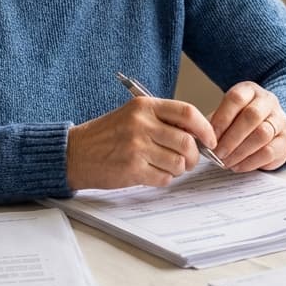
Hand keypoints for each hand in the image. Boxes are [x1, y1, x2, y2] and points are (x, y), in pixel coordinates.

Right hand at [66, 97, 216, 189]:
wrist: (76, 153)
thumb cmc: (107, 135)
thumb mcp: (133, 115)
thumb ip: (162, 120)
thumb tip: (198, 135)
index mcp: (144, 106)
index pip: (187, 112)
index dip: (205, 128)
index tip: (210, 140)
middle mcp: (141, 124)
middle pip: (187, 141)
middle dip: (193, 156)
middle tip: (188, 160)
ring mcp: (136, 147)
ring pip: (178, 162)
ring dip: (177, 169)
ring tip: (165, 166)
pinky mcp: (132, 169)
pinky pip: (164, 178)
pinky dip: (163, 178)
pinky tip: (150, 173)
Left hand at [209, 81, 285, 171]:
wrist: (270, 127)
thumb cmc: (241, 121)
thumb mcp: (226, 115)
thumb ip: (214, 124)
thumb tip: (200, 138)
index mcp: (249, 90)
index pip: (236, 98)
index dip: (221, 117)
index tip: (209, 135)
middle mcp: (268, 101)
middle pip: (251, 116)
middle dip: (231, 138)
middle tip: (217, 153)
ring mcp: (280, 119)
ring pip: (263, 134)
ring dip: (240, 151)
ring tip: (226, 162)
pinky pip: (270, 151)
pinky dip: (250, 162)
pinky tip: (238, 166)